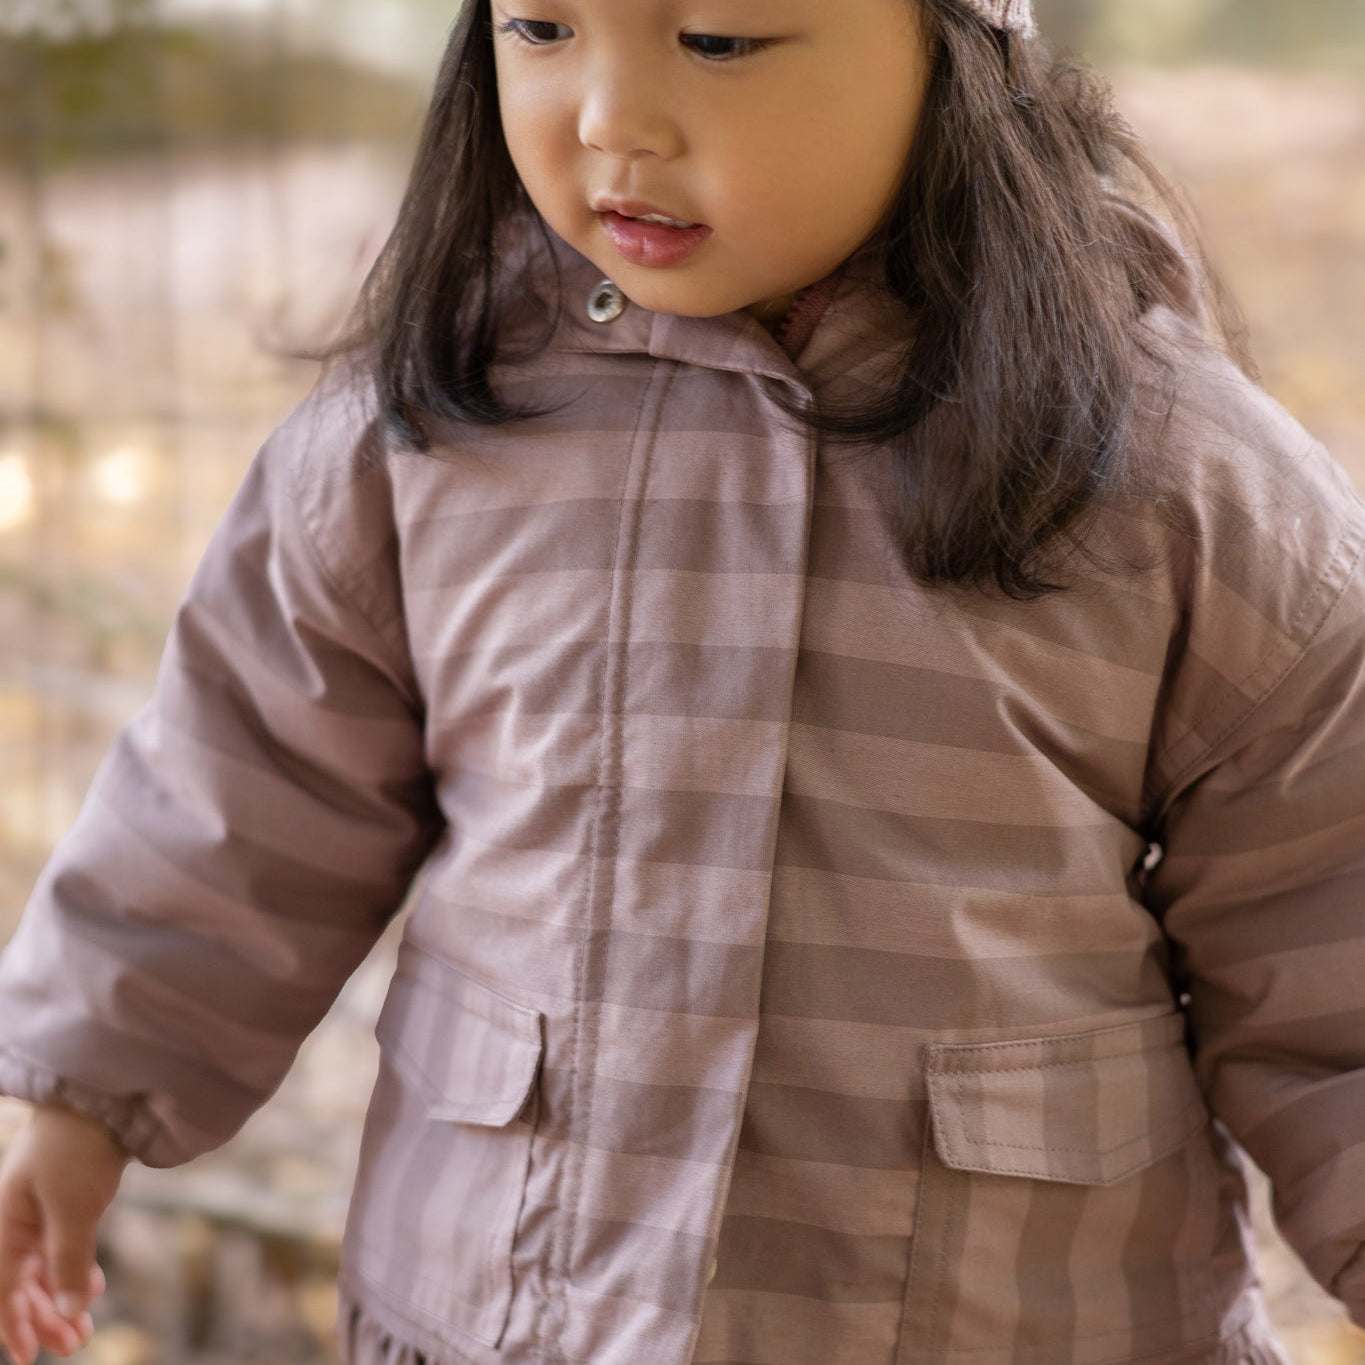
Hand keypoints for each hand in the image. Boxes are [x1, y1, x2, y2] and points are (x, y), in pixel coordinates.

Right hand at [0, 1103, 129, 1363]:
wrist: (103, 1096)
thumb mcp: (73, 1209)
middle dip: (45, 1317)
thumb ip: (68, 1262)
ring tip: (85, 1327)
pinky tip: (92, 1285)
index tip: (28, 1357)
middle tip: (74, 1345)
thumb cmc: (78, 1148)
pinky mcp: (68, 1197)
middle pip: (24, 1282)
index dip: (14, 1324)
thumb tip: (66, 1313)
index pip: (3, 1288)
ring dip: (61, 1298)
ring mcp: (42, 1207)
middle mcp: (17, 1219)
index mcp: (5, 1223)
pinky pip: (63, 1246)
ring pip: (45, 1267)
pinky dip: (74, 1269)